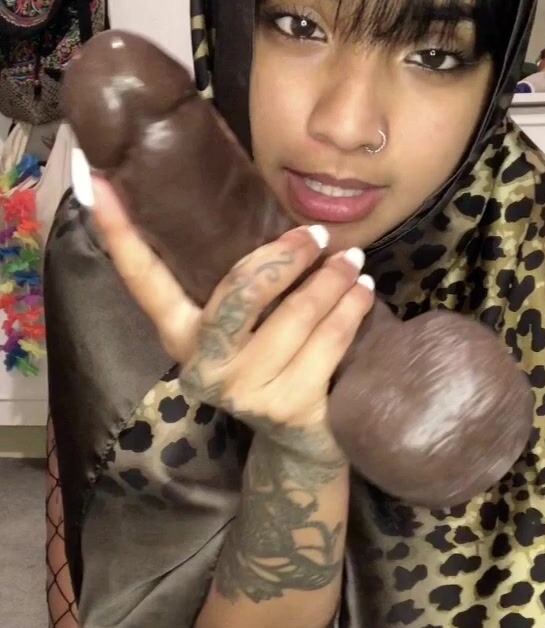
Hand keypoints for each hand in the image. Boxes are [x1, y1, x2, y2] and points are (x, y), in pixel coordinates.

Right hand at [86, 174, 374, 459]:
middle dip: (285, 256)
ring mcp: (246, 389)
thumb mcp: (240, 328)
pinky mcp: (290, 406)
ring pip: (296, 314)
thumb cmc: (269, 365)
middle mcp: (203, 364)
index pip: (142, 279)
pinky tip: (363, 292)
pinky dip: (352, 310)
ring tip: (351, 259)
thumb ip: (238, 285)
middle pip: (239, 291)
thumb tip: (253, 207)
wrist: (299, 444)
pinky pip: (329, 341)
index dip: (120, 232)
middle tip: (315, 234)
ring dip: (331, 280)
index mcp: (179, 335)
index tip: (98, 183)